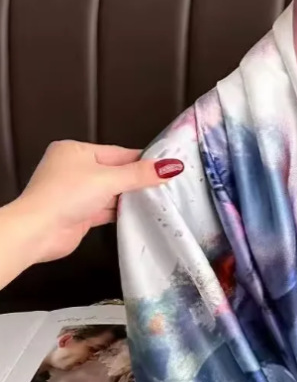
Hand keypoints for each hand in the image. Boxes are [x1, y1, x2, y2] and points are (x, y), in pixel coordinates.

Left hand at [9, 140, 182, 264]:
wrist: (40, 230)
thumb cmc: (66, 195)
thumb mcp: (107, 179)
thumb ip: (139, 174)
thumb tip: (172, 166)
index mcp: (76, 151)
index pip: (118, 153)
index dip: (142, 160)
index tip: (168, 167)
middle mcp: (75, 169)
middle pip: (116, 173)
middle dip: (138, 181)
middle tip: (167, 186)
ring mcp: (77, 192)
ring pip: (112, 193)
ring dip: (131, 198)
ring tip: (159, 202)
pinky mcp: (81, 213)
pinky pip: (107, 209)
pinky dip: (122, 212)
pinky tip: (141, 215)